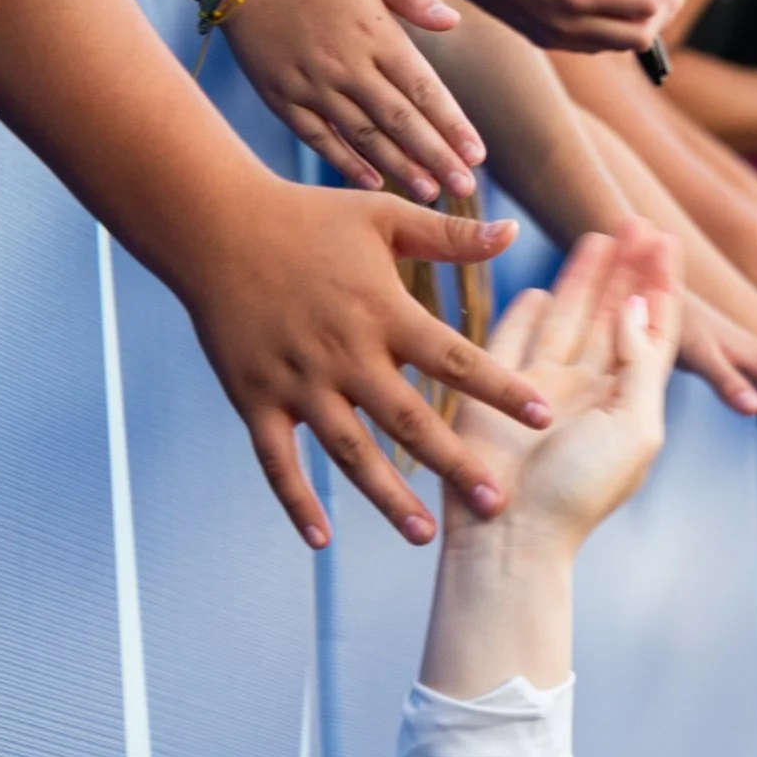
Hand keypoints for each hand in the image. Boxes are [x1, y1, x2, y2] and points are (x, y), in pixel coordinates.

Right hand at [174, 184, 549, 546]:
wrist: (211, 223)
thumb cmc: (307, 218)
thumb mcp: (384, 217)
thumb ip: (451, 235)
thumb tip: (515, 233)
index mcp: (383, 312)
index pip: (456, 360)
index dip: (501, 390)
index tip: (544, 419)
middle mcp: (343, 354)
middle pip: (408, 420)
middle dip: (454, 465)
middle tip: (495, 505)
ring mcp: (296, 381)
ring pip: (349, 451)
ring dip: (386, 496)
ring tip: (424, 536)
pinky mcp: (253, 398)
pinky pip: (276, 461)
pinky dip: (296, 501)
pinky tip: (321, 539)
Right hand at [217, 0, 485, 199]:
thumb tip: (452, 22)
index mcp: (374, 33)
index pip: (423, 90)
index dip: (452, 125)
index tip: (477, 154)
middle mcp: (346, 64)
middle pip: (400, 121)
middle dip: (436, 157)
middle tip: (464, 187)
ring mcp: (311, 84)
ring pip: (363, 136)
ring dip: (398, 167)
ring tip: (430, 193)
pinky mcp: (281, 96)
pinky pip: (318, 137)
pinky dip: (345, 162)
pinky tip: (372, 183)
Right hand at [437, 0, 673, 53]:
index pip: (640, 1)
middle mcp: (567, 26)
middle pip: (639, 36)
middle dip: (665, 9)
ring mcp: (556, 38)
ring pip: (619, 46)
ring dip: (645, 23)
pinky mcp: (545, 39)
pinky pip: (596, 44)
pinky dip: (618, 27)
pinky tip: (622, 1)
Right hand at [441, 226, 681, 555]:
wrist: (510, 534)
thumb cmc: (579, 491)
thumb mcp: (632, 427)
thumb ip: (638, 365)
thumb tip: (635, 306)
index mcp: (629, 401)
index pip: (653, 330)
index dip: (660, 284)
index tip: (666, 238)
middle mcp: (589, 391)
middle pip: (613, 315)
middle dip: (626, 269)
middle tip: (635, 219)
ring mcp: (542, 388)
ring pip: (569, 318)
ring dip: (584, 278)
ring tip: (597, 233)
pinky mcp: (497, 389)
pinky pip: (515, 340)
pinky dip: (527, 313)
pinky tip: (538, 287)